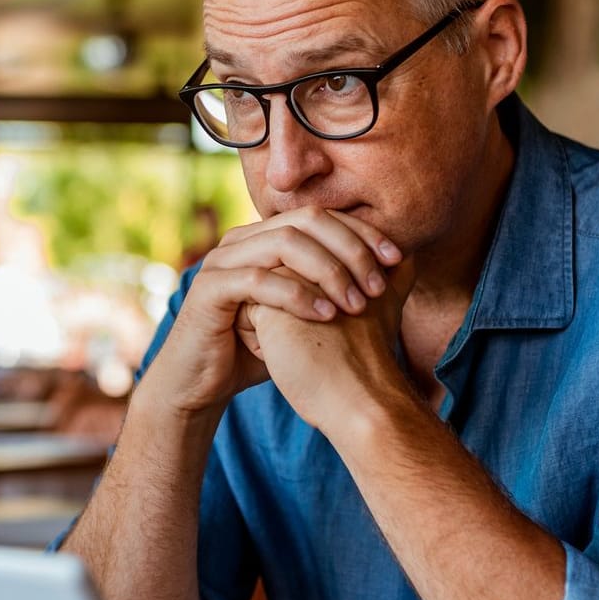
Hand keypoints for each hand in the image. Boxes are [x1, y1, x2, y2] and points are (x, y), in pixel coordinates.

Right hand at [137, 208, 402, 422]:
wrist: (201, 383)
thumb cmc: (255, 349)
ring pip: (284, 243)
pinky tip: (326, 316)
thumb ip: (335, 289)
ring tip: (357, 302)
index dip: (362, 232)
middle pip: (306, 220)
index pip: (322, 216)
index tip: (397, 259)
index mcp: (265, 237)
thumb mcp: (304, 315)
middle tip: (379, 283)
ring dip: (328, 270)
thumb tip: (397, 273)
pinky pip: (258, 280)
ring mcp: (222, 261)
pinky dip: (297, 295)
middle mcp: (242, 239)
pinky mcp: (209, 289)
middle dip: (350, 248)